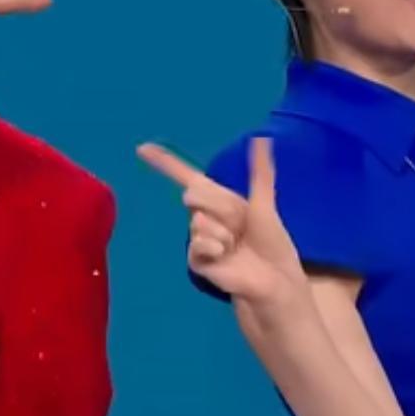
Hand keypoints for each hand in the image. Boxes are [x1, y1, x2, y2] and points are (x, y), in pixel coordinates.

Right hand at [137, 137, 309, 307]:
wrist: (273, 278)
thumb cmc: (271, 243)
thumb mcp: (264, 203)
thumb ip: (260, 172)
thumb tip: (262, 137)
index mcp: (218, 200)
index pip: (186, 177)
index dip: (164, 162)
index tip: (141, 148)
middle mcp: (204, 215)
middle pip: (194, 194)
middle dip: (220, 206)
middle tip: (240, 225)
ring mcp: (198, 237)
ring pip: (197, 220)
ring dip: (222, 231)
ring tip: (236, 246)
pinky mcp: (195, 259)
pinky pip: (197, 242)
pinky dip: (214, 247)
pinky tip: (225, 257)